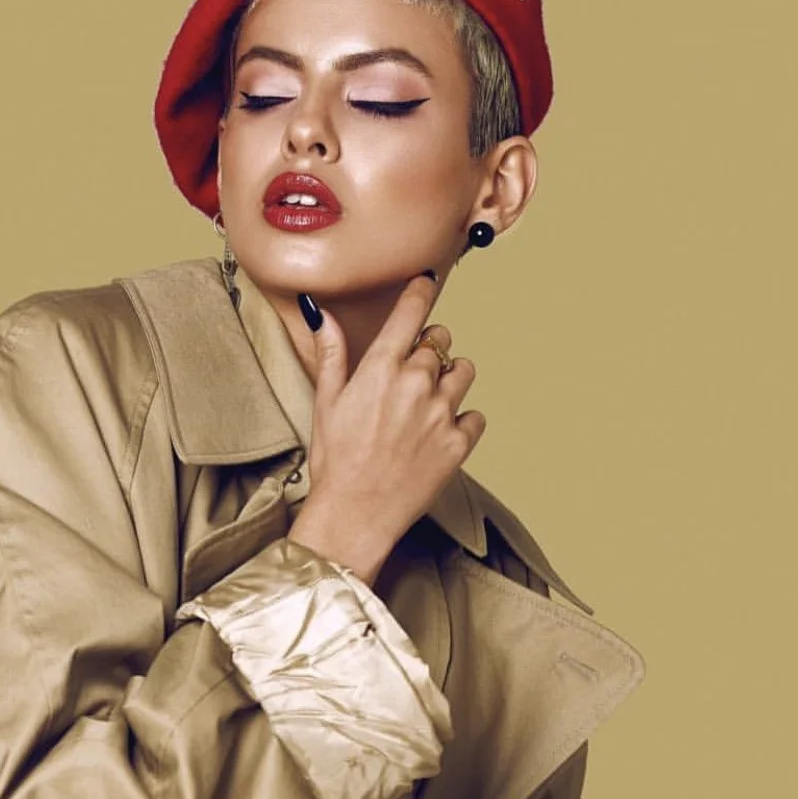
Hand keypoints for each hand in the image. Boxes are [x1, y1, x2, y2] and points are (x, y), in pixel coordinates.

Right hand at [289, 274, 483, 585]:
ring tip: (429, 402)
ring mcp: (441, 413)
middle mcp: (415, 383)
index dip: (420, 292)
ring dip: (450, 379)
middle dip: (428, 350)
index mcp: (380, 369)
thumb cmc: (335, 461)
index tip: (425, 284)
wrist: (355, 514)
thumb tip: (322, 315)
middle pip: (440, 341)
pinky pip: (475, 415)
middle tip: (412, 374)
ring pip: (464, 372)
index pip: (412, 312)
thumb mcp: (325, 403)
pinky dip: (462, 420)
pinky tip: (438, 433)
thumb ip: (332, 355)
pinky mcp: (459, 443)